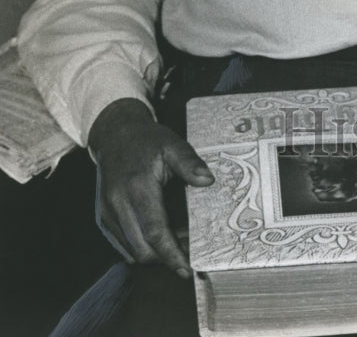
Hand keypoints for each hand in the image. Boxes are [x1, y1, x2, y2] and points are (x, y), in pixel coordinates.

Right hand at [88, 98, 214, 277]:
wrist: (115, 135)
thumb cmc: (147, 140)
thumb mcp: (172, 144)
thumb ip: (190, 163)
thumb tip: (208, 180)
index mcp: (137, 186)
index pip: (155, 231)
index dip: (172, 253)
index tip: (187, 268)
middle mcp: (118, 203)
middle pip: (142, 248)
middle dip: (166, 257)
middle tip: (188, 250)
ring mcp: (107, 212)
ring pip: (131, 251)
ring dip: (154, 254)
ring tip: (176, 241)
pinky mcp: (102, 217)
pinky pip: (122, 244)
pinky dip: (140, 247)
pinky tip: (158, 235)